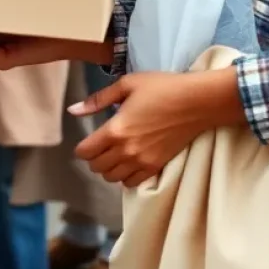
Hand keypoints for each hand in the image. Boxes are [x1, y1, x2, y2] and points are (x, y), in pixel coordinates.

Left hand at [73, 69, 245, 186]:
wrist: (195, 102)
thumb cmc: (160, 88)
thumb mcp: (125, 85)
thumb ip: (97, 100)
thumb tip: (72, 110)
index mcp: (115, 130)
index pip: (86, 152)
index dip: (81, 148)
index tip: (85, 141)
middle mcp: (127, 151)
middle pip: (97, 167)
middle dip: (93, 158)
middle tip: (98, 146)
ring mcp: (143, 162)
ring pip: (113, 178)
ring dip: (108, 168)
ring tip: (112, 154)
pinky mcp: (157, 167)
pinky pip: (133, 183)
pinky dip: (125, 177)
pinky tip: (128, 163)